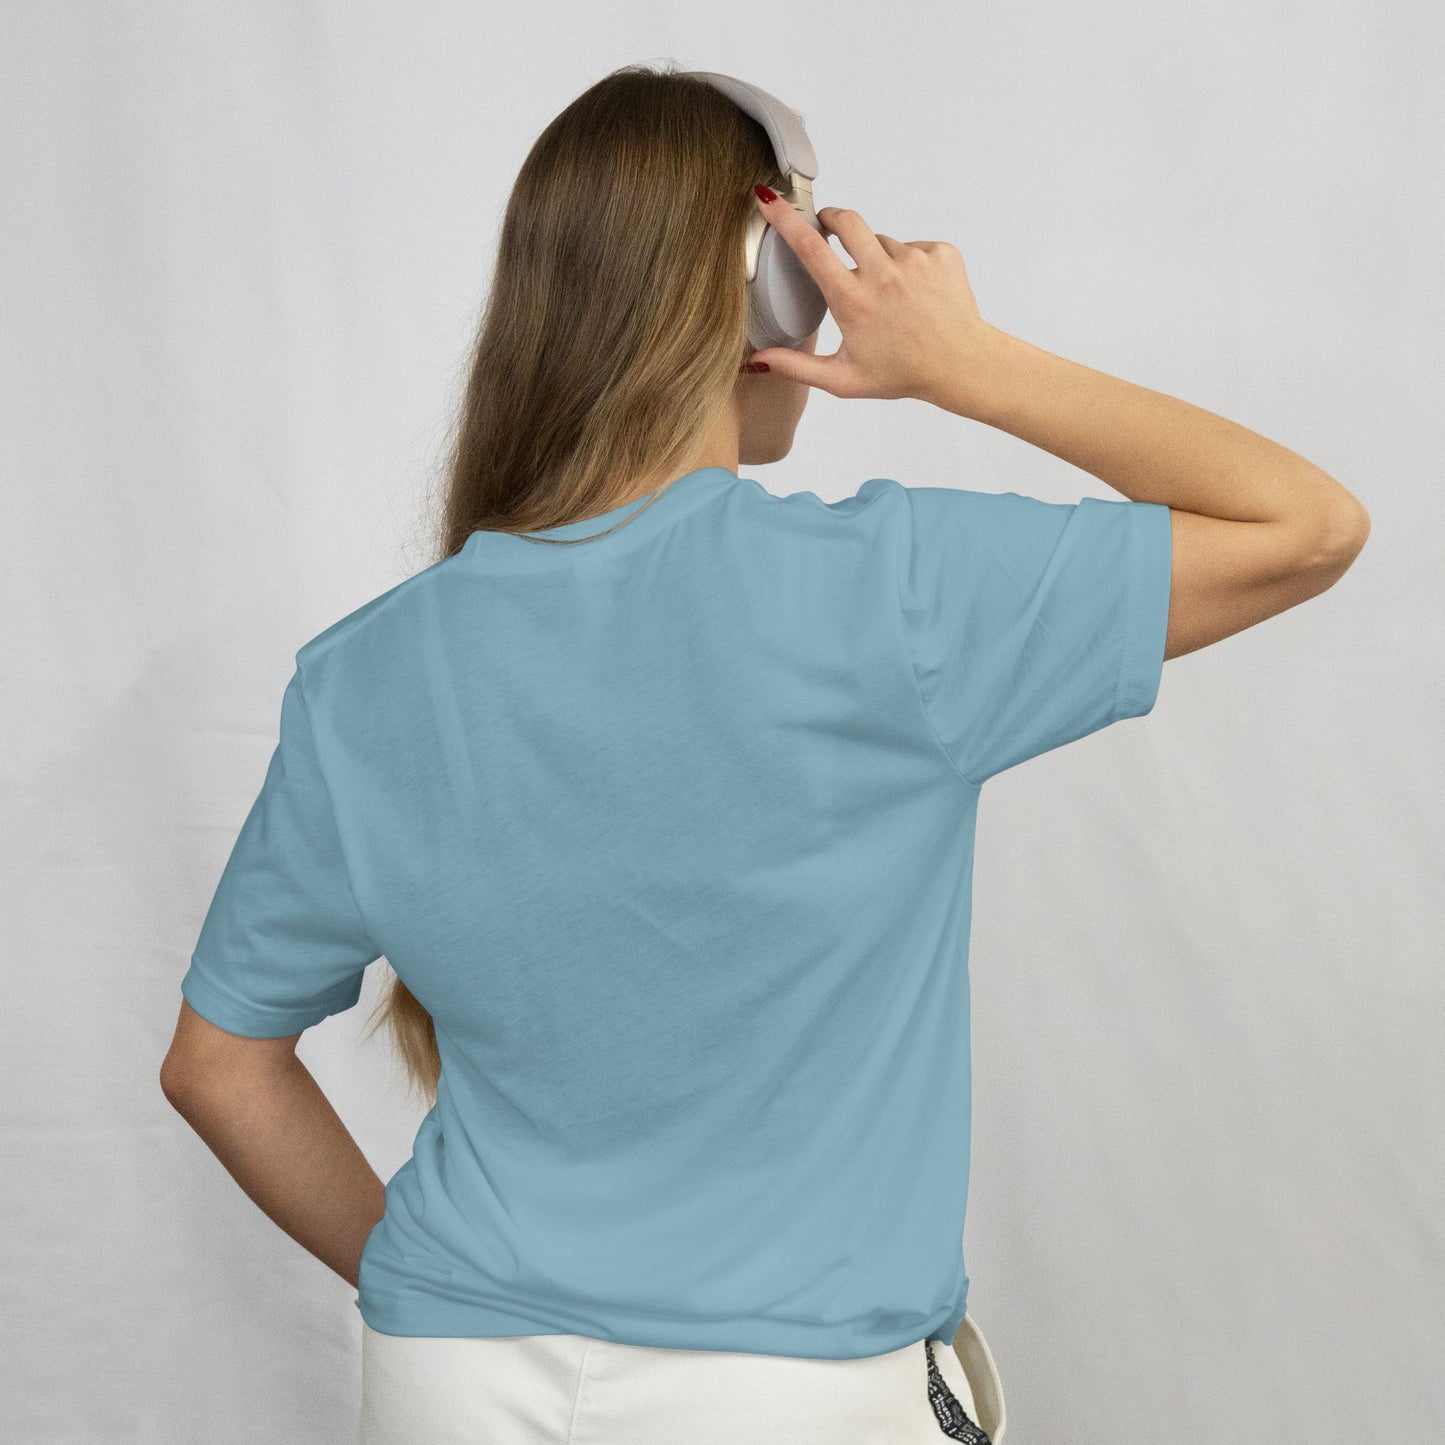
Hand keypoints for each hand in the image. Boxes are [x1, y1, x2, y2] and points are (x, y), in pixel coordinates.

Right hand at [746, 187, 998, 410]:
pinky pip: (914, 246)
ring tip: (890, 295)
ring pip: (883, 241)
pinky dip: (910, 264)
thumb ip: (796, 367)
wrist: (961, 365)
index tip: (771, 200)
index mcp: (853, 300)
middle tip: (828, 228)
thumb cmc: (903, 373)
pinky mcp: (940, 253)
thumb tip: (757, 361)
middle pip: (846, 220)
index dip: (786, 219)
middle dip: (832, 218)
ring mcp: (915, 259)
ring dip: (877, 257)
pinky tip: (916, 293)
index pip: (810, 247)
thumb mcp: (843, 379)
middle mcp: (883, 273)